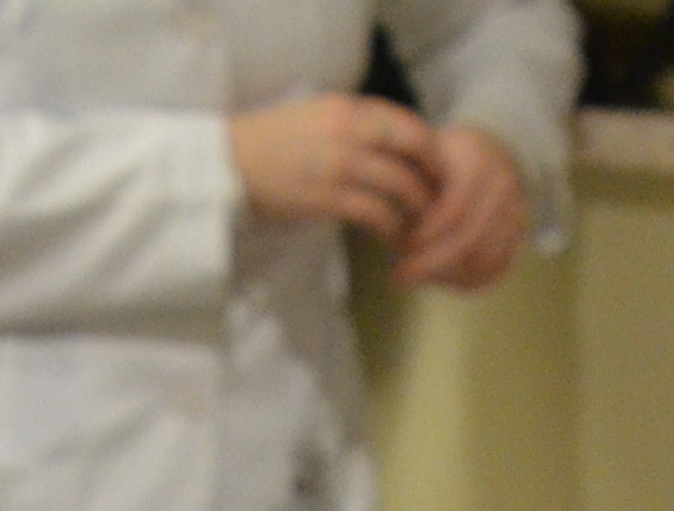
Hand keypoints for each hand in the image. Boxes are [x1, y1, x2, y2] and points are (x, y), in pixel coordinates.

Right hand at [229, 95, 441, 238]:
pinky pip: (376, 215)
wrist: (232, 164)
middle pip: (414, 152)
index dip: (434, 149)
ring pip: (400, 186)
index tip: (441, 169)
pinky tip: (396, 240)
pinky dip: (393, 229)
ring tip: (422, 224)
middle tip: (441, 200)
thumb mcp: (321, 114)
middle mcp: (350, 132)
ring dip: (418, 209)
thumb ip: (360, 122)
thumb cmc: (277, 140)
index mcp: (351, 108)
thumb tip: (402, 142)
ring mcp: (339, 166)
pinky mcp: (327, 200)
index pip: (410, 124)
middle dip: (434, 180)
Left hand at [387, 125, 533, 290]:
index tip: (397, 248)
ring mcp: (517, 209)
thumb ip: (404, 180)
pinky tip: (438, 280)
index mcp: (477, 161)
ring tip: (416, 278)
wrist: (490, 152)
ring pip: (484, 259)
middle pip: (470, 240)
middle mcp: (504, 185)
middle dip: (430, 264)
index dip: (424, 235)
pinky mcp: (521, 232)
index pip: (453, 210)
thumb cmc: (441, 157)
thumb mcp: (420, 154)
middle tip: (399, 276)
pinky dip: (466, 281)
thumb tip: (382, 224)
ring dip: (446, 276)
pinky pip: (497, 268)